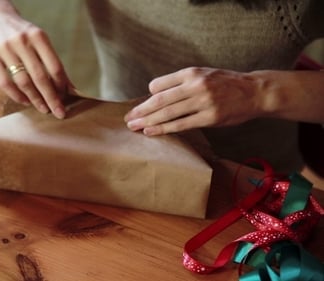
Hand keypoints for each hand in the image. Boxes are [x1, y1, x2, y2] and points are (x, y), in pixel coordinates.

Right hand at [0, 11, 70, 118]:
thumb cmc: (23, 34)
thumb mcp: (39, 40)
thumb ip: (51, 61)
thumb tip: (68, 88)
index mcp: (38, 36)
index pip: (54, 66)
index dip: (61, 85)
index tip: (66, 99)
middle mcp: (21, 41)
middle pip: (40, 77)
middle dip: (51, 98)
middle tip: (58, 112)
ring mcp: (4, 48)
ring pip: (22, 81)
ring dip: (35, 99)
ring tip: (43, 108)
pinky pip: (4, 82)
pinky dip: (16, 95)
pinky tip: (25, 101)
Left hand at [124, 67, 266, 134]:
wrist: (254, 92)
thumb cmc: (225, 83)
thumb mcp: (204, 74)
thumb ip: (182, 82)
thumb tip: (156, 94)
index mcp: (191, 72)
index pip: (160, 84)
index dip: (147, 96)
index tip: (140, 106)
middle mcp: (196, 85)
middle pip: (160, 100)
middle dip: (141, 110)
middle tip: (128, 118)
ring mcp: (203, 101)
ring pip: (168, 113)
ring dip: (148, 121)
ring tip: (134, 126)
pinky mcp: (210, 117)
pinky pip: (181, 125)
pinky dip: (164, 129)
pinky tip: (151, 132)